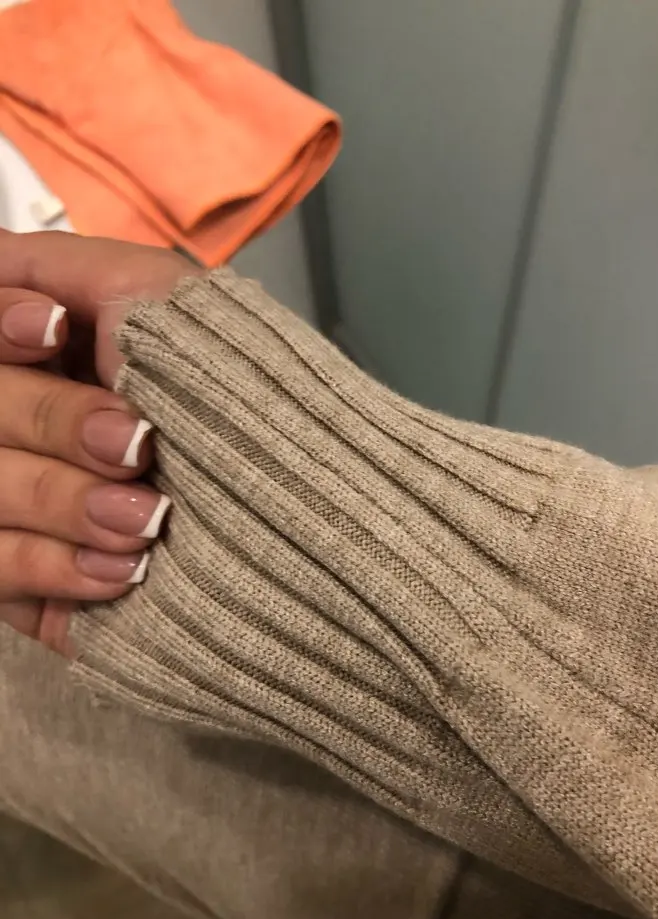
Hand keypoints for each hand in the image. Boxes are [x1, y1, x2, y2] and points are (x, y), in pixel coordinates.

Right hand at [0, 231, 198, 652]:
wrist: (299, 511)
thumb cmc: (236, 395)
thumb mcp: (160, 298)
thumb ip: (58, 267)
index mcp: (35, 361)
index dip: (5, 329)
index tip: (56, 331)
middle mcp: (21, 430)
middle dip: (57, 420)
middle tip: (138, 442)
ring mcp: (19, 508)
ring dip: (71, 501)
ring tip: (150, 517)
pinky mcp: (26, 584)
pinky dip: (64, 565)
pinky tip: (127, 567)